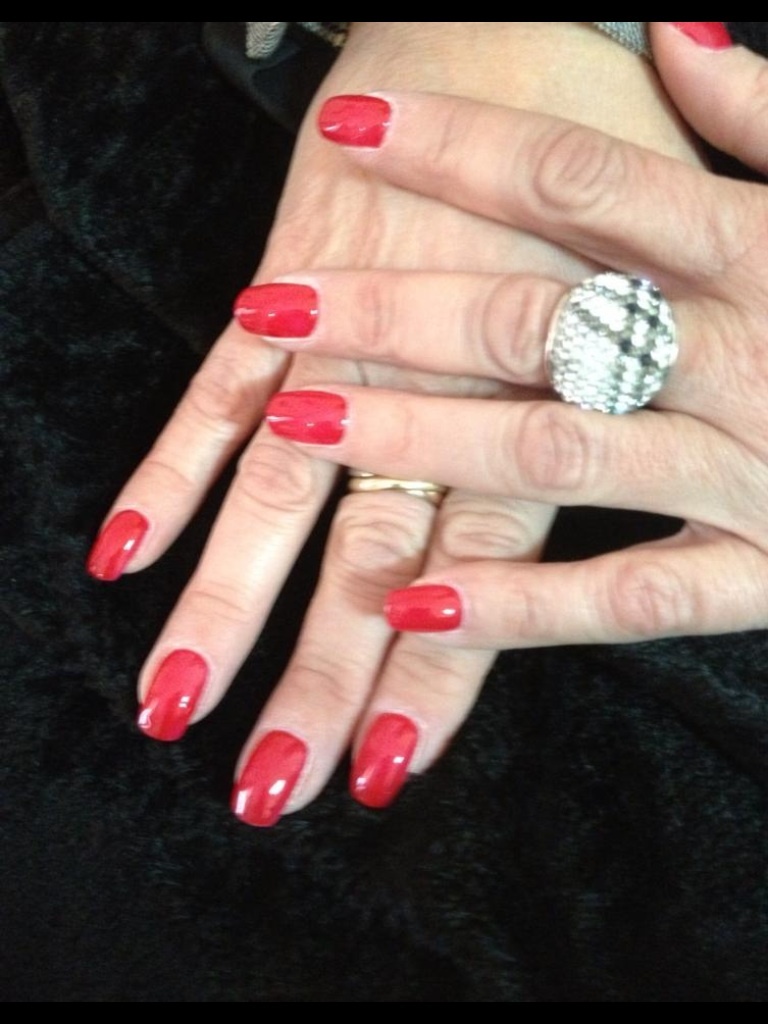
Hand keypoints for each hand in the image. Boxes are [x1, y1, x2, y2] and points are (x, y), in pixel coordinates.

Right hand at [86, 23, 702, 821]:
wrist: (520, 34)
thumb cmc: (597, 168)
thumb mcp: (638, 305)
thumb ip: (613, 409)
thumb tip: (628, 490)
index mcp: (538, 409)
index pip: (479, 575)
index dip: (432, 675)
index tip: (386, 771)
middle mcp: (441, 389)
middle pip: (375, 558)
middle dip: (321, 677)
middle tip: (269, 786)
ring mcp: (352, 342)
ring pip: (286, 492)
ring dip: (229, 601)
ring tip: (174, 704)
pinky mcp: (289, 286)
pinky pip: (221, 391)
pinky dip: (172, 471)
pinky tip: (125, 555)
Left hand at [257, 24, 767, 651]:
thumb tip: (677, 30)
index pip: (582, 177)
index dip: (460, 144)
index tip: (354, 120)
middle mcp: (744, 351)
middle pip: (534, 316)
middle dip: (392, 308)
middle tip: (273, 299)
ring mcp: (752, 469)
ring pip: (554, 448)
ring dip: (417, 441)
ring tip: (298, 426)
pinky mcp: (767, 574)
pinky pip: (628, 595)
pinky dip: (523, 607)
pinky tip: (417, 606)